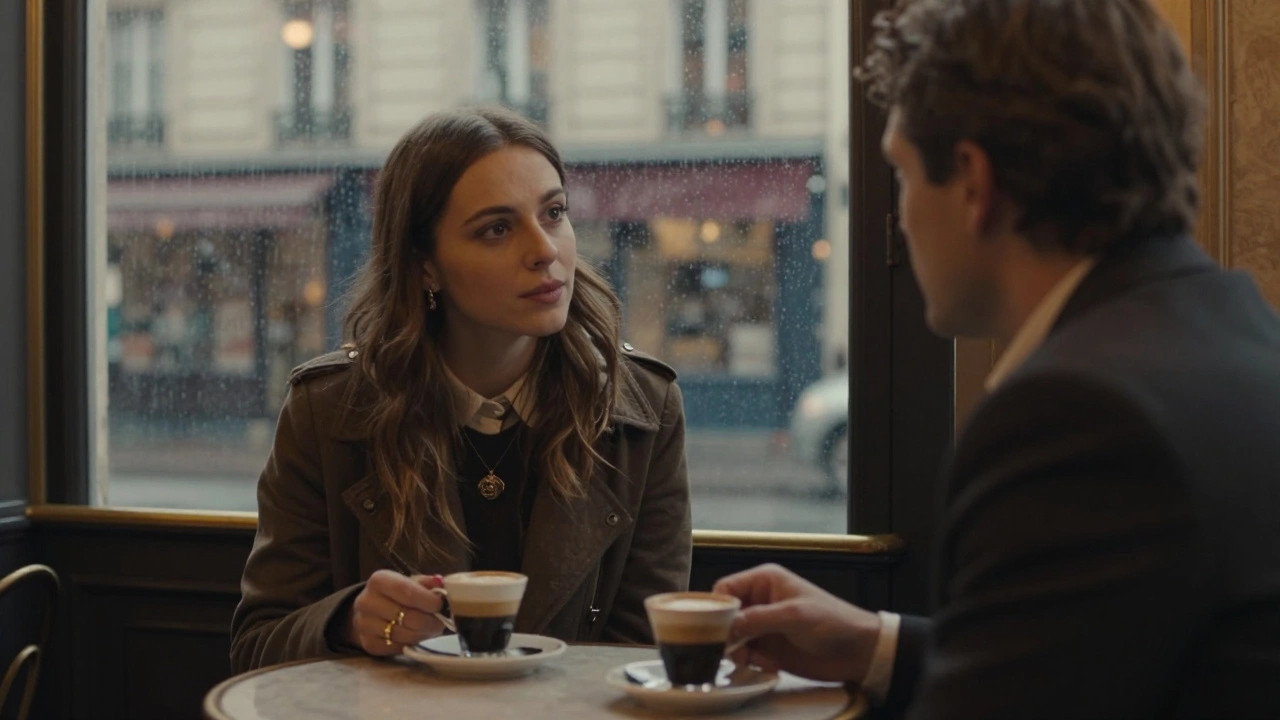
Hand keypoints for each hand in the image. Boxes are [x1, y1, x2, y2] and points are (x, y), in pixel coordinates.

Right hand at [345, 570, 447, 655]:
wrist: (369, 610)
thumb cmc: (395, 593)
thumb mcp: (409, 581)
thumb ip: (426, 583)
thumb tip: (442, 583)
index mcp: (379, 581)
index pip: (408, 593)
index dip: (428, 601)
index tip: (440, 605)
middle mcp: (367, 602)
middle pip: (409, 618)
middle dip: (431, 622)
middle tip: (440, 622)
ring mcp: (365, 625)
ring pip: (405, 635)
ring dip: (423, 634)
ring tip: (429, 629)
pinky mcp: (368, 644)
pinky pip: (398, 648)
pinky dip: (411, 643)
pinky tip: (415, 636)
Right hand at [712, 563, 881, 683]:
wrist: (858, 651)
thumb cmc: (833, 622)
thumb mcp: (794, 615)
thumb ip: (758, 619)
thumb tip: (726, 625)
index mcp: (765, 580)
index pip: (726, 588)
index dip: (717, 607)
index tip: (715, 627)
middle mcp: (760, 600)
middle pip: (725, 614)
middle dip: (724, 632)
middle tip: (731, 649)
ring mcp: (763, 625)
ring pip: (731, 637)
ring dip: (736, 650)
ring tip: (752, 659)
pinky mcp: (768, 648)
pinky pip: (745, 654)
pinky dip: (749, 661)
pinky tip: (768, 665)